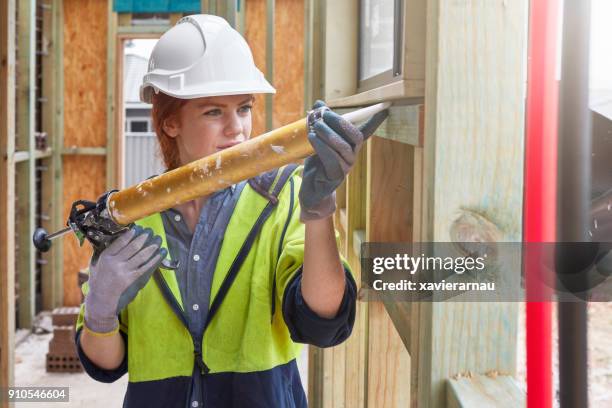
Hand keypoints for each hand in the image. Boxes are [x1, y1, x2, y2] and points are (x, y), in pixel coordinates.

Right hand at [84, 225, 166, 333]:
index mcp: (106, 257)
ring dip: (151, 247)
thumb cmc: (98, 281)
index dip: (130, 234)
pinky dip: (154, 260)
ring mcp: (123, 272)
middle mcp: (115, 263)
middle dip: (143, 237)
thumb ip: (102, 252)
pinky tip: (160, 254)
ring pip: (141, 256)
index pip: (120, 242)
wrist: (100, 300)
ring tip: (158, 240)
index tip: (137, 228)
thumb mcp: (95, 264)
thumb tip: (111, 238)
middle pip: (133, 247)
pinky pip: (145, 267)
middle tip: (150, 231)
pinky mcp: (131, 280)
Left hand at [299, 100, 387, 220]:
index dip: (375, 121)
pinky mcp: (336, 175)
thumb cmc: (317, 161)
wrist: (311, 187)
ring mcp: (347, 166)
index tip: (385, 110)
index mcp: (351, 145)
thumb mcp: (318, 139)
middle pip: (355, 136)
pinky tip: (312, 137)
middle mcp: (353, 155)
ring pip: (342, 147)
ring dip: (327, 133)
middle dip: (340, 122)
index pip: (366, 132)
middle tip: (323, 114)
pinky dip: (321, 146)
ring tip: (314, 125)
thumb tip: (319, 103)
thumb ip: (320, 122)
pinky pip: (331, 159)